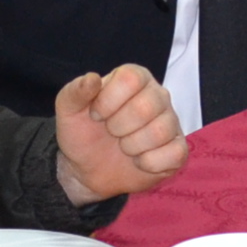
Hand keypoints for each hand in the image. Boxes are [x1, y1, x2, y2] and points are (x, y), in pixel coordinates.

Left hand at [53, 64, 186, 200]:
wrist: (88, 169)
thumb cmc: (82, 133)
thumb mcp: (68, 110)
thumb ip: (75, 91)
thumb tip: (92, 78)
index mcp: (135, 77)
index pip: (130, 79)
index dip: (108, 101)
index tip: (96, 114)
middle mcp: (158, 95)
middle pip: (146, 107)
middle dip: (118, 127)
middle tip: (111, 132)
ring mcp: (171, 122)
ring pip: (159, 132)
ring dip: (132, 146)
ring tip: (124, 146)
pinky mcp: (178, 149)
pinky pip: (173, 154)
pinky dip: (149, 163)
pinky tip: (139, 160)